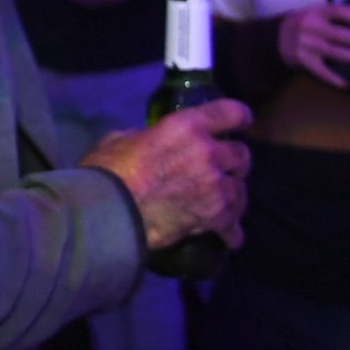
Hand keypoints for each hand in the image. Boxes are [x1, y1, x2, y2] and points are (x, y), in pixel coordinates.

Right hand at [81, 97, 251, 252]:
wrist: (107, 213)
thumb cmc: (107, 172)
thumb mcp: (121, 139)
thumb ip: (147, 136)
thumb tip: (151, 141)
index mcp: (187, 126)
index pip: (231, 112)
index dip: (240, 117)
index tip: (242, 123)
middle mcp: (208, 152)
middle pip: (241, 153)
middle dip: (235, 161)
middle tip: (224, 169)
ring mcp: (215, 186)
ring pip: (241, 189)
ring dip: (234, 195)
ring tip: (225, 204)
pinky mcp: (214, 216)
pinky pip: (233, 224)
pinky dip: (231, 231)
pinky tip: (230, 236)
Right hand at [279, 2, 349, 88]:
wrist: (275, 37)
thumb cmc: (304, 22)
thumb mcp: (316, 11)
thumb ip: (335, 14)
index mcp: (317, 11)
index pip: (342, 12)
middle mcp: (311, 27)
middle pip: (343, 35)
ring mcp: (306, 44)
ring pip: (338, 53)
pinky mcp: (302, 60)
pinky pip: (321, 71)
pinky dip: (335, 78)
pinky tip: (349, 83)